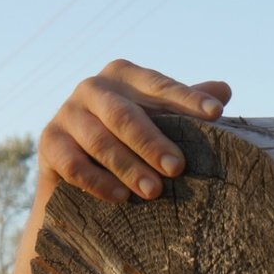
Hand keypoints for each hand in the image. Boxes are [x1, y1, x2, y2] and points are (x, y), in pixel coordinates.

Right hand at [39, 58, 232, 201]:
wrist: (79, 165)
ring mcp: (67, 113)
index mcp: (124, 75)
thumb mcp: (161, 118)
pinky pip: (73, 164)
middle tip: (178, 168)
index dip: (188, 99)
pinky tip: (121, 197)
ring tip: (154, 192)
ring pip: (99, 141)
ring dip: (128, 168)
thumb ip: (186, 105)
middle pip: (124, 115)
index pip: (160, 86)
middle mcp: (92, 88)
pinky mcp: (49, 142)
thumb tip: (224, 90)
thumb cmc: (133, 136)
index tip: (217, 114)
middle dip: (152, 143)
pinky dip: (98, 182)